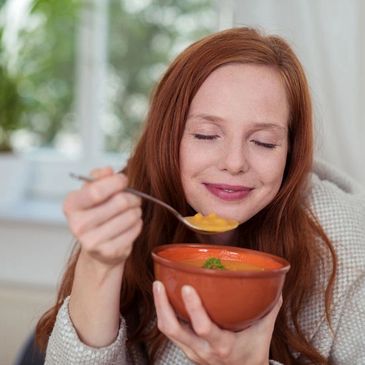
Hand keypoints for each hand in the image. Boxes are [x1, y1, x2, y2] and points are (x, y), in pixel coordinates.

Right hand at [63, 166, 141, 267]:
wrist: (97, 246)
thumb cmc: (97, 212)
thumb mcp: (92, 190)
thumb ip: (99, 176)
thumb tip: (108, 171)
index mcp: (71, 205)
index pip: (97, 191)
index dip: (116, 182)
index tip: (123, 180)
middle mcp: (78, 225)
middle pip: (120, 203)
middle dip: (133, 197)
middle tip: (134, 198)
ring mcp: (93, 241)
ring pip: (130, 216)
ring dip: (136, 210)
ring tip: (132, 211)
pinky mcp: (109, 252)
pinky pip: (135, 230)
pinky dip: (138, 223)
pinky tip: (131, 224)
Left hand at [153, 281, 281, 364]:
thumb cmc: (252, 352)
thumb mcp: (263, 333)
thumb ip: (269, 308)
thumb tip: (275, 284)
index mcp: (222, 346)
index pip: (203, 328)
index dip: (194, 308)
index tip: (187, 287)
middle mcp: (202, 350)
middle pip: (174, 330)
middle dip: (162, 306)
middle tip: (159, 283)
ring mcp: (191, 351)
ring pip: (167, 330)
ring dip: (160, 308)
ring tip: (158, 286)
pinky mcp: (186, 348)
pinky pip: (171, 331)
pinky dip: (165, 313)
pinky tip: (165, 297)